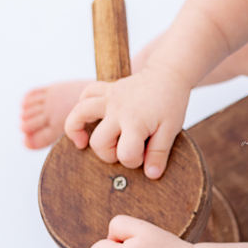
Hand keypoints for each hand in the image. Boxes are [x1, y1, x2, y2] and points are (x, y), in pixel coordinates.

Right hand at [63, 62, 191, 176]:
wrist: (169, 73)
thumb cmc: (171, 102)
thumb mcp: (170, 130)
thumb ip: (159, 153)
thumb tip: (151, 174)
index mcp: (135, 122)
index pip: (125, 154)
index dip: (134, 161)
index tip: (144, 155)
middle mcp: (117, 110)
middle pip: (98, 142)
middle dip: (109, 154)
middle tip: (124, 149)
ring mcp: (110, 98)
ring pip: (79, 113)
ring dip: (77, 130)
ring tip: (82, 142)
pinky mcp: (108, 89)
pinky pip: (86, 93)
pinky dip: (82, 106)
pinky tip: (88, 118)